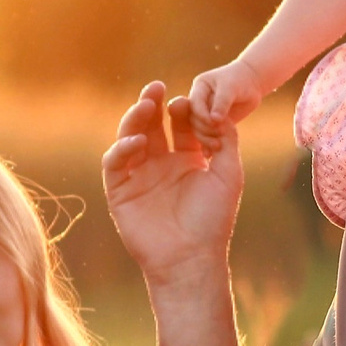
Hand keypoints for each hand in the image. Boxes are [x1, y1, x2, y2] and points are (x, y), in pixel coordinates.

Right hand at [102, 82, 243, 289]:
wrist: (191, 258)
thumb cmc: (213, 220)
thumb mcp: (229, 174)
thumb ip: (227, 140)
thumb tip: (219, 111)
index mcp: (188, 160)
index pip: (180, 125)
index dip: (183, 110)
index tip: (188, 102)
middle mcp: (162, 165)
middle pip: (153, 126)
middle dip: (154, 104)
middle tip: (157, 87)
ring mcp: (139, 176)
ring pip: (131, 138)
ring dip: (135, 119)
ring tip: (145, 104)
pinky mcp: (120, 192)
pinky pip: (115, 164)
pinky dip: (121, 149)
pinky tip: (135, 142)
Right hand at [186, 57, 265, 143]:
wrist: (251, 83)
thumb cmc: (241, 81)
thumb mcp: (231, 88)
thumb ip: (222, 103)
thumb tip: (214, 120)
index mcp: (199, 87)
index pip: (195, 104)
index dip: (203, 115)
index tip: (215, 123)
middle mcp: (198, 101)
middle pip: (194, 119)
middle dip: (205, 129)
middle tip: (218, 137)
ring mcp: (204, 113)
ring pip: (198, 129)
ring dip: (206, 139)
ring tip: (217, 147)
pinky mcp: (211, 123)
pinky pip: (206, 135)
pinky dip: (208, 145)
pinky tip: (211, 154)